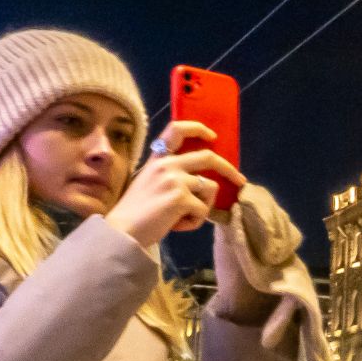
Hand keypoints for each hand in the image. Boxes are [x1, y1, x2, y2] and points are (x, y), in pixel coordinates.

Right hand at [106, 122, 245, 247]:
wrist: (121, 232)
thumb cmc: (135, 213)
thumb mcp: (149, 183)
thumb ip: (170, 175)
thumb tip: (202, 181)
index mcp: (157, 159)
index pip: (177, 129)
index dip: (198, 128)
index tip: (213, 136)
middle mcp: (167, 164)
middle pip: (209, 158)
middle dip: (229, 170)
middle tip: (240, 180)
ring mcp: (175, 180)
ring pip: (210, 189)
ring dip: (203, 207)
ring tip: (181, 218)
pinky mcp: (181, 198)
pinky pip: (203, 210)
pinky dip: (194, 222)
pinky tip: (175, 226)